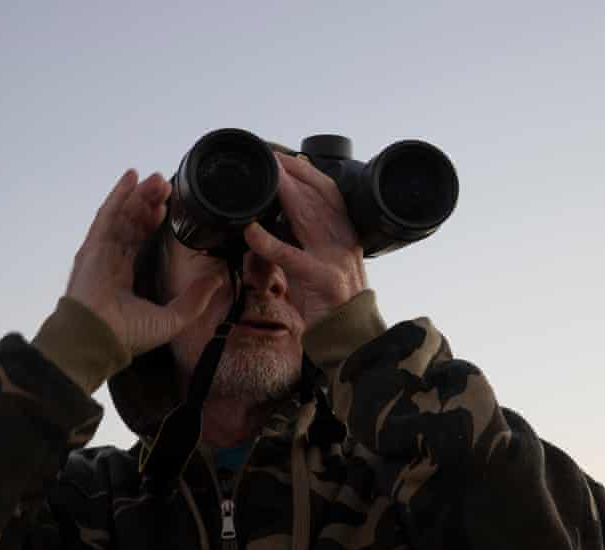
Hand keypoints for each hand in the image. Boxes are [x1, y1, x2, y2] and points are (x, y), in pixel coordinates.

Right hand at [65, 170, 222, 355]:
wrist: (99, 339)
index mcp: (124, 276)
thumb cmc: (127, 335)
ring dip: (139, 194)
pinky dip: (119, 194)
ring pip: (122, 214)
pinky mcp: (93, 246)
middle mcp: (111, 261)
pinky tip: (131, 177)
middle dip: (149, 202)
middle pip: (131, 222)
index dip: (153, 221)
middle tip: (166, 186)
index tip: (168, 207)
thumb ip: (194, 299)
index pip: (139, 240)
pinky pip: (108, 214)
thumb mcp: (172, 318)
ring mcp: (101, 252)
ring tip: (156, 178)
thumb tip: (216, 281)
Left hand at [243, 152, 367, 328]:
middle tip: (270, 157)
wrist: (353, 338)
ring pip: (309, 216)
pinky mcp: (322, 279)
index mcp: (347, 236)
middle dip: (294, 172)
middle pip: (320, 196)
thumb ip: (305, 243)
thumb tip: (272, 223)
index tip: (286, 157)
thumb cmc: (331, 304)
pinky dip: (268, 242)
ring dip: (285, 193)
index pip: (331, 193)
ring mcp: (335, 259)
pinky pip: (290, 255)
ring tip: (265, 177)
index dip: (308, 172)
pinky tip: (251, 230)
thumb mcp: (322, 265)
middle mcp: (344, 242)